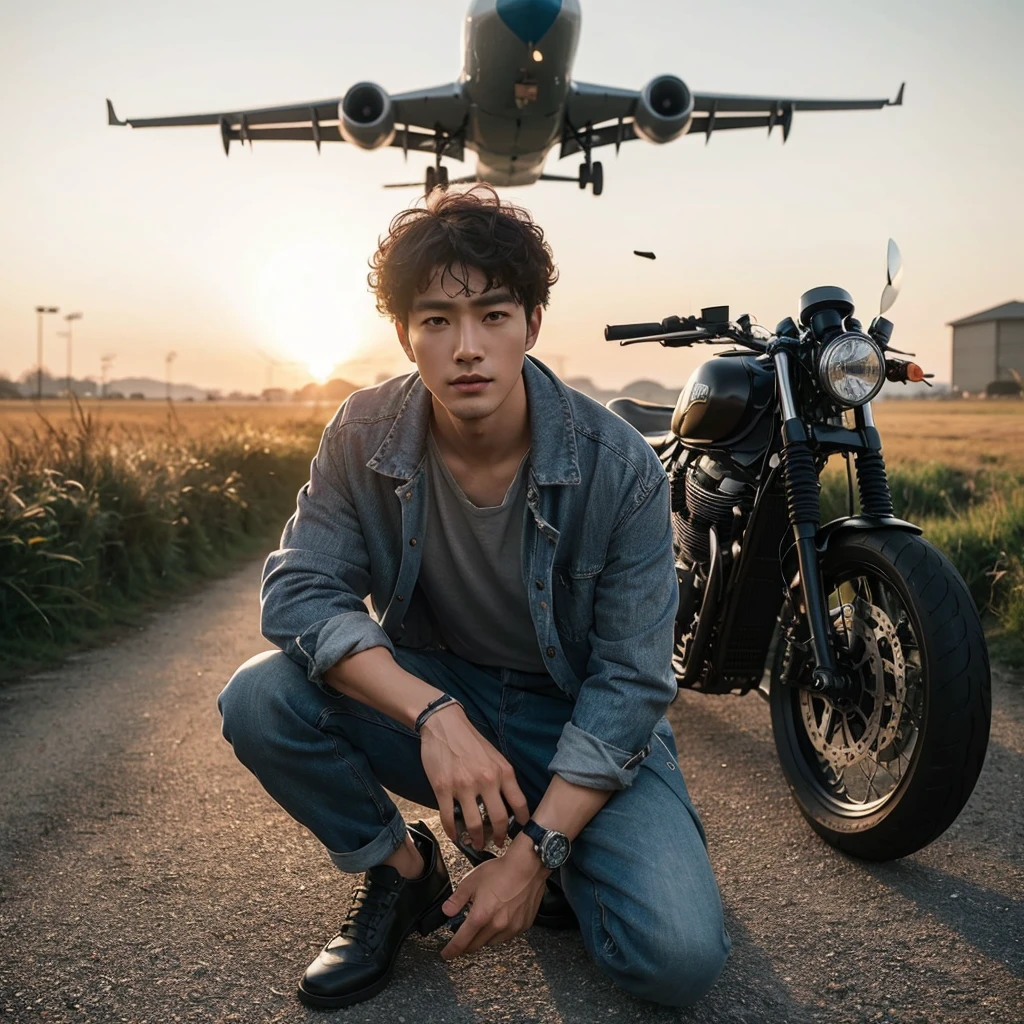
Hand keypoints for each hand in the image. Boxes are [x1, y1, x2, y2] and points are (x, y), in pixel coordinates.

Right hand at [419, 705, 529, 849]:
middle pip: (499, 819)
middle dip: (499, 837)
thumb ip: (503, 778)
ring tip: (476, 844)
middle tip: (497, 844)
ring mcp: (464, 785)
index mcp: (503, 772)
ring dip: (476, 839)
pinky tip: (455, 836)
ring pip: (474, 824)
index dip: (523, 822)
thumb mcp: (495, 757)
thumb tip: (509, 804)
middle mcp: (487, 780)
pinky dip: (453, 832)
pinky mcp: (443, 788)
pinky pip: (449, 818)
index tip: (521, 832)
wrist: (444, 724)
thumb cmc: (470, 741)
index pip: (519, 804)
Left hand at [440, 840, 549, 959]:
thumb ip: (457, 899)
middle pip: (476, 946)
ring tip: (482, 923)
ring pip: (491, 942)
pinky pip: (507, 936)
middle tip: (461, 938)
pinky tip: (498, 919)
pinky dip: (499, 932)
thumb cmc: (501, 870)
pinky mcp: (523, 925)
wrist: (528, 866)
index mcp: (481, 916)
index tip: (446, 954)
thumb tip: (447, 911)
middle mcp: (497, 926)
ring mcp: (512, 927)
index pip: (461, 942)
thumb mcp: (471, 881)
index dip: (451, 950)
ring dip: (483, 938)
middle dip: (466, 945)